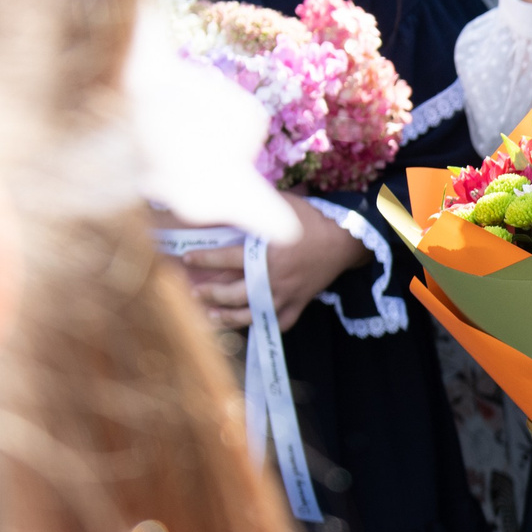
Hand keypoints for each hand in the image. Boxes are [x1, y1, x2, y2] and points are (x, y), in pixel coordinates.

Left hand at [178, 196, 366, 331]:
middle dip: (209, 294)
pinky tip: (248, 323)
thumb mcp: (280, 207)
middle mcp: (273, 278)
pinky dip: (263, 325)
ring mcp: (286, 295)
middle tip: (193, 292)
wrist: (344, 239)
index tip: (186, 258)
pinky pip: (279, 323)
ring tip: (210, 315)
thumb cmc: (310, 219)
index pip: (226, 259)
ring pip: (250, 314)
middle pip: (232, 293)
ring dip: (226, 317)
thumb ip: (252, 210)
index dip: (203, 259)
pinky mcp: (299, 304)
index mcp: (266, 253)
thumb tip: (220, 205)